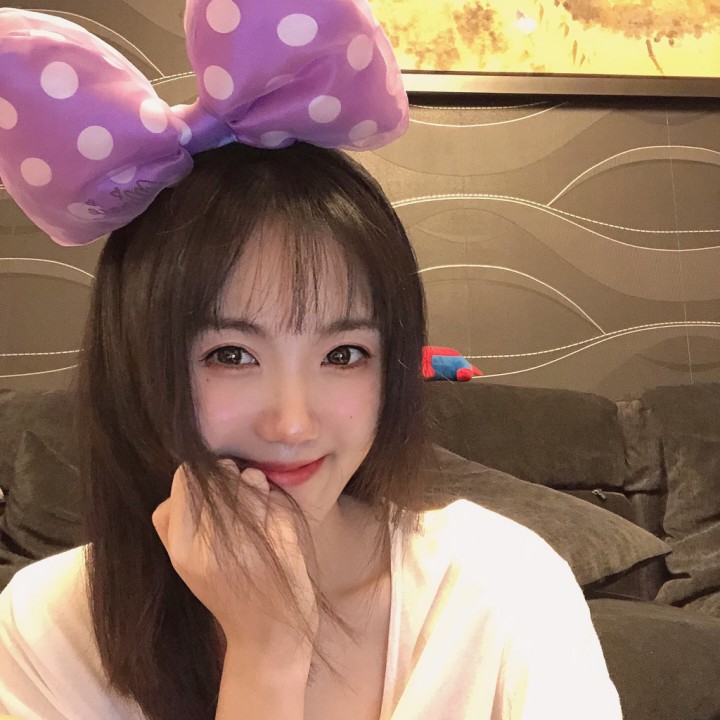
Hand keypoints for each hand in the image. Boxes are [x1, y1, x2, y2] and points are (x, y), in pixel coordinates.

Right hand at [152, 463, 317, 665]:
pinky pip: (276, 498)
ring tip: (255, 495)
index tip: (209, 486)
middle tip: (237, 489)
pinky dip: (275, 501)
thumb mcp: (186, 564)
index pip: (185, 481)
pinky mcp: (283, 542)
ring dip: (254, 482)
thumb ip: (177, 522)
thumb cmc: (225, 593)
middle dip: (230, 478)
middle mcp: (213, 546)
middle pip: (220, 476)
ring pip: (250, 480)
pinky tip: (272, 516)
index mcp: (183, 550)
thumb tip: (192, 470)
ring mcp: (250, 543)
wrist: (267, 638)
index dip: (198, 476)